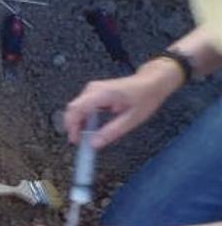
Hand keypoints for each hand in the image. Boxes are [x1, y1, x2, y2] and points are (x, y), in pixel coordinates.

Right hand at [63, 62, 179, 148]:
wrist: (153, 81)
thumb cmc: (146, 96)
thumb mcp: (133, 118)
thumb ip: (112, 132)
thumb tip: (94, 144)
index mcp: (103, 93)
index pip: (76, 108)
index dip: (72, 126)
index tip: (76, 140)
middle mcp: (93, 89)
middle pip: (73, 109)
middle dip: (74, 127)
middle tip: (81, 142)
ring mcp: (92, 89)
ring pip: (76, 108)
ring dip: (79, 123)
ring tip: (87, 136)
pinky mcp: (94, 91)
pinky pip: (82, 106)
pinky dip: (84, 118)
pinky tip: (92, 126)